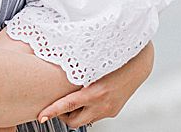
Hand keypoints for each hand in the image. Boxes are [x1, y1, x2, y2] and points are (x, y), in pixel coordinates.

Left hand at [37, 45, 152, 127]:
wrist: (139, 64)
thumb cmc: (116, 59)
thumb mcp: (94, 65)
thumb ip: (78, 73)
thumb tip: (57, 74)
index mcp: (96, 92)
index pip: (67, 105)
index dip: (52, 111)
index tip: (41, 116)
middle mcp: (102, 105)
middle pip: (74, 121)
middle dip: (64, 115)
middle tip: (60, 103)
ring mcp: (109, 110)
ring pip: (85, 119)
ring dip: (77, 112)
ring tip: (78, 96)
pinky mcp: (113, 111)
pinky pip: (95, 115)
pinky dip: (89, 109)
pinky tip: (91, 96)